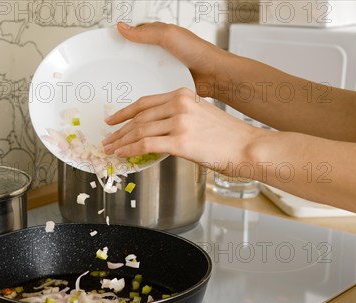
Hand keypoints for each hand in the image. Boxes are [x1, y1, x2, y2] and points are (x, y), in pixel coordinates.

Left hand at [102, 88, 256, 173]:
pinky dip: (130, 150)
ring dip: (121, 141)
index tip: (112, 120)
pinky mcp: (179, 142)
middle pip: (139, 117)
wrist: (247, 147)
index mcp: (183, 95)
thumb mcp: (202, 115)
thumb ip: (179, 116)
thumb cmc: (228, 136)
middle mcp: (179, 105)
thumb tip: (157, 130)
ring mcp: (179, 122)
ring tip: (111, 149)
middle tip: (107, 139)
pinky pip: (146, 145)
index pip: (145, 102)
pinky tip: (122, 154)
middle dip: (119, 130)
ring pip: (139, 131)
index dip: (125, 112)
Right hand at [114, 22, 230, 96]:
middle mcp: (159, 53)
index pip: (133, 36)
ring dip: (130, 79)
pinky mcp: (165, 85)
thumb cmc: (198, 52)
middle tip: (106, 70)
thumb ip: (145, 33)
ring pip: (139, 73)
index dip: (120, 41)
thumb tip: (122, 27)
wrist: (214, 76)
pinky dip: (141, 90)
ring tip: (115, 85)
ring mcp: (162, 70)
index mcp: (159, 37)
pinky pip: (149, 86)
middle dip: (121, 63)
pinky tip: (134, 94)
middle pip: (133, 57)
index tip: (105, 48)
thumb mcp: (168, 36)